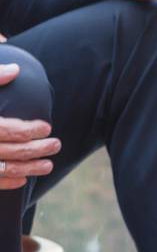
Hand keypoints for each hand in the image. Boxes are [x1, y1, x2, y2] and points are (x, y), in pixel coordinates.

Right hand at [0, 64, 57, 189]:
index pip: (6, 129)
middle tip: (56, 145)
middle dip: (36, 149)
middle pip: (9, 151)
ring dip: (28, 168)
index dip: (29, 130)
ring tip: (48, 165)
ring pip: (2, 168)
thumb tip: (17, 70)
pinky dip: (6, 181)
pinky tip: (23, 179)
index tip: (46, 126)